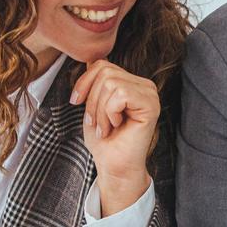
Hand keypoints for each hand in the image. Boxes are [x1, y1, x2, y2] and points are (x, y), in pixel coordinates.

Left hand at [71, 60, 160, 215]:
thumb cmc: (104, 140)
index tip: (76, 102)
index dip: (84, 82)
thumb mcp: (93, 104)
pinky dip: (109, 112)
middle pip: (105, 72)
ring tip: (106, 127)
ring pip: (111, 83)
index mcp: (131, 83)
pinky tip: (117, 126)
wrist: (113, 166)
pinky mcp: (151, 105)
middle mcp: (144, 85)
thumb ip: (96, 82)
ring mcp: (149, 94)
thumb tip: (91, 60)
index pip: (102, 64)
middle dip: (92, 100)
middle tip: (96, 123)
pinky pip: (120, 94)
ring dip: (100, 110)